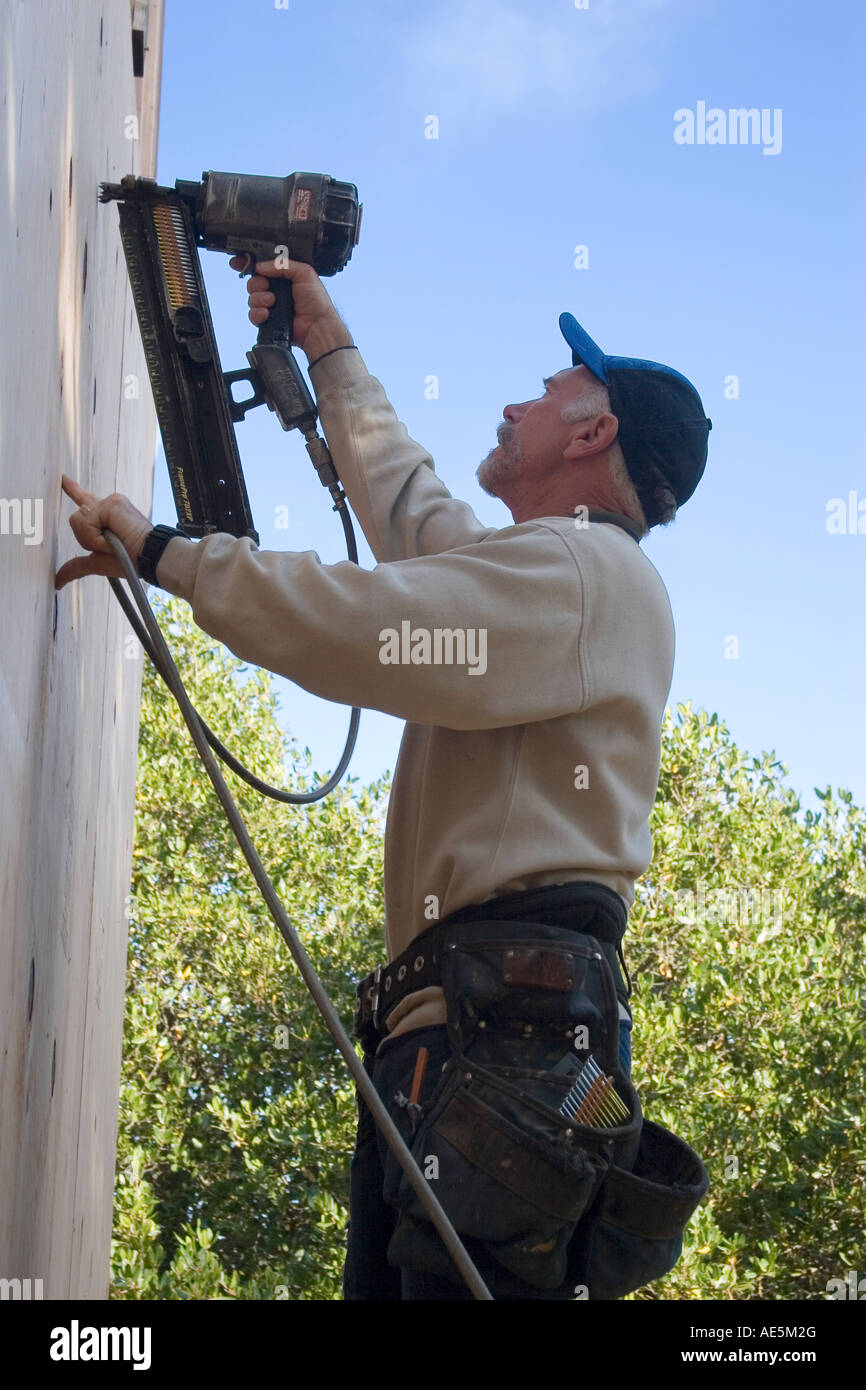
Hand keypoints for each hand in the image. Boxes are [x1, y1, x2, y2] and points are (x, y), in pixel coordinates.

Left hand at [55, 475, 153, 589]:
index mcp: (105, 516)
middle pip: (76, 519)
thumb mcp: (99, 562)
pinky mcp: (112, 503)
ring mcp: (110, 502)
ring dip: (93, 538)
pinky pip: (88, 521)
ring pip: (80, 520)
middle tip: (110, 545)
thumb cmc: (131, 560)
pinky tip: (115, 536)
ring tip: (115, 541)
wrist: (149, 557)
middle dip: (87, 539)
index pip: (85, 499)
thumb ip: (78, 565)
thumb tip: (57, 581)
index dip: (73, 489)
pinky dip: (97, 536)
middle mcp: (107, 505)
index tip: (63, 479)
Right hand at [229, 254, 352, 359]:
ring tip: (272, 302)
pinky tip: (267, 313)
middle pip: (253, 281)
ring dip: (259, 298)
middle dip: (257, 283)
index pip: (263, 266)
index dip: (248, 263)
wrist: (317, 325)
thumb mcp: (304, 272)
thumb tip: (261, 266)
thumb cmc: (316, 301)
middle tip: (267, 286)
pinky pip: (252, 314)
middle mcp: (275, 289)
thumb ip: (282, 264)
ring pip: (252, 297)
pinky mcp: (267, 320)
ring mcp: (270, 305)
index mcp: (283, 276)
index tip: (238, 262)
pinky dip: (257, 313)